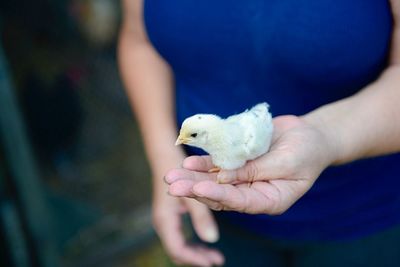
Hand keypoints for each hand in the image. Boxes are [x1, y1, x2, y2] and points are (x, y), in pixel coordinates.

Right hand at [151, 154, 223, 265]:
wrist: (165, 156)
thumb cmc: (180, 173)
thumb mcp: (192, 194)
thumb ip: (201, 216)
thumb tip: (212, 239)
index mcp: (165, 220)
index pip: (178, 250)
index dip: (195, 259)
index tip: (212, 263)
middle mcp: (162, 224)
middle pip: (178, 251)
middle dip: (196, 258)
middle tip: (216, 260)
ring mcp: (165, 220)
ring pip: (179, 245)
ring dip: (195, 251)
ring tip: (214, 256)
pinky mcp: (169, 216)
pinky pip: (179, 236)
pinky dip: (192, 242)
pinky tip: (205, 241)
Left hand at [165, 115, 336, 214]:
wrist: (311, 134)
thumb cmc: (307, 151)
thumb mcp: (286, 162)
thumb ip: (255, 170)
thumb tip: (221, 177)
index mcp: (269, 200)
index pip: (241, 202)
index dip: (219, 195)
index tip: (199, 189)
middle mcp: (252, 191)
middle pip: (220, 193)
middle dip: (195, 189)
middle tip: (172, 186)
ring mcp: (243, 176)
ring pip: (214, 179)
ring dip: (192, 177)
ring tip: (170, 175)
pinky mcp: (238, 161)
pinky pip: (218, 163)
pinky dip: (203, 163)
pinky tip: (187, 162)